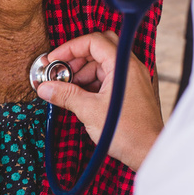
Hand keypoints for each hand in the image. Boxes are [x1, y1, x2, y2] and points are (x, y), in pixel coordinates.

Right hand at [37, 31, 163, 171]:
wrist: (148, 152)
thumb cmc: (127, 132)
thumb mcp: (89, 111)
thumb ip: (66, 95)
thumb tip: (45, 87)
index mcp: (123, 66)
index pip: (93, 41)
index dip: (69, 48)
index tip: (53, 60)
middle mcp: (130, 67)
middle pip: (99, 48)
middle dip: (76, 58)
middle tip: (60, 72)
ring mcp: (132, 79)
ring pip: (102, 64)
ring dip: (82, 73)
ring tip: (66, 89)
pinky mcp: (130, 91)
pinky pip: (108, 78)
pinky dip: (92, 83)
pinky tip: (79, 97)